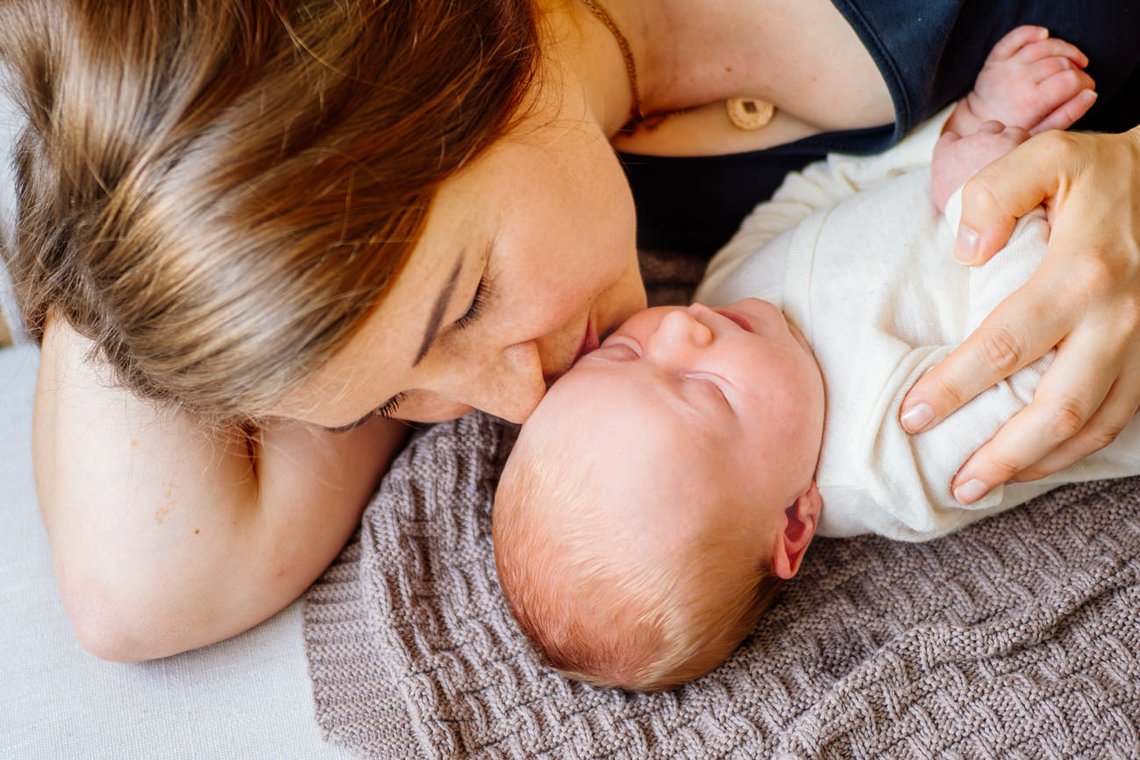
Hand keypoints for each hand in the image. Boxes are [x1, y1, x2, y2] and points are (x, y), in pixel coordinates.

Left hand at [899, 126, 1139, 503]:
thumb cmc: (1103, 173)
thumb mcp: (1049, 158)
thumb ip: (997, 193)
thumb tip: (965, 250)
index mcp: (1082, 272)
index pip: (1003, 346)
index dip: (954, 387)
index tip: (912, 416)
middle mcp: (1119, 318)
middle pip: (1057, 407)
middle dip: (1003, 454)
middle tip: (955, 485)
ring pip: (1094, 424)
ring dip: (1039, 463)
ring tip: (987, 485)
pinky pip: (1120, 417)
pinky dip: (1077, 448)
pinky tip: (1038, 460)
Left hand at [949, 25, 1095, 134]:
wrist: (977, 122)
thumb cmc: (1013, 128)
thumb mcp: (1041, 131)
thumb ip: (1068, 114)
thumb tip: (1091, 94)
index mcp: (1031, 102)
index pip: (1071, 80)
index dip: (1085, 82)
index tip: (1087, 87)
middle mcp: (1019, 80)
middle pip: (1060, 63)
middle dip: (1076, 69)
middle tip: (1078, 79)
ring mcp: (1007, 67)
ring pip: (1045, 46)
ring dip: (1065, 49)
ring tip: (1072, 61)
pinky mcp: (996, 58)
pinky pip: (1016, 36)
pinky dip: (1032, 32)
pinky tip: (1045, 36)